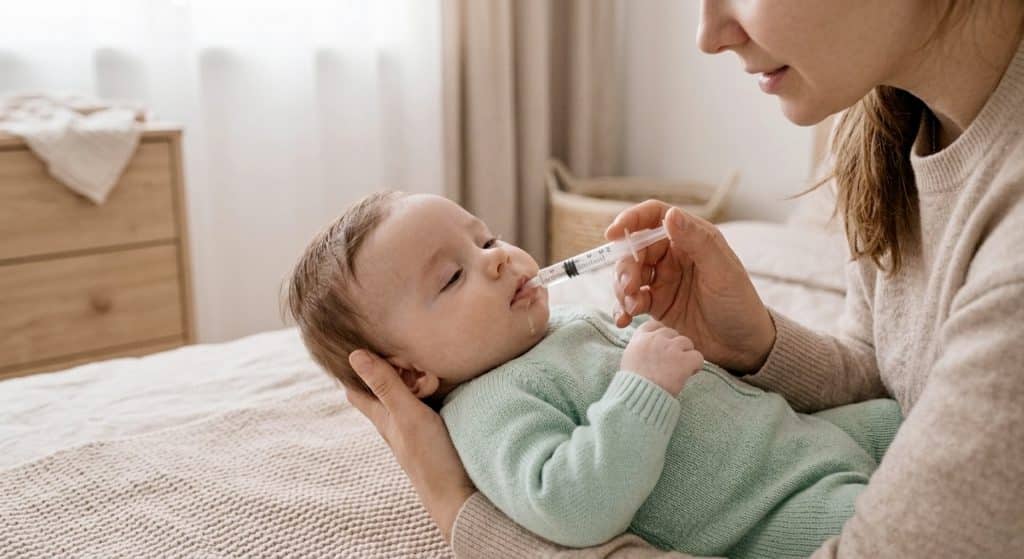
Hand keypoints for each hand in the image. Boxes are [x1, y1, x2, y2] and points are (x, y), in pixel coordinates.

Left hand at [346, 349, 475, 542]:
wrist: (460, 494)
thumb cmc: (430, 457)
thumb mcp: (407, 415)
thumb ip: (385, 386)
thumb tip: (354, 355)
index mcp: (382, 417)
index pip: (357, 389)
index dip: (358, 367)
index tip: (370, 346)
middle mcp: (395, 420)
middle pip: (385, 386)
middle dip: (393, 367)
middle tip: (411, 356)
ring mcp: (416, 426)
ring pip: (408, 393)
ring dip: (415, 377)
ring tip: (429, 367)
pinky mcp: (436, 429)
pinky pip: (428, 401)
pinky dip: (431, 388)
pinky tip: (444, 381)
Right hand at [607, 200, 775, 372]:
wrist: (742, 347)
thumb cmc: (739, 304)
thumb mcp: (722, 271)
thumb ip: (697, 241)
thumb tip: (671, 214)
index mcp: (690, 238)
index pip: (654, 217)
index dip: (631, 220)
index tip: (613, 233)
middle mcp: (672, 255)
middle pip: (634, 249)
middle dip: (625, 266)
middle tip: (630, 287)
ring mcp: (662, 280)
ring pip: (628, 274)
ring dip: (622, 288)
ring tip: (633, 307)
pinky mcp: (655, 304)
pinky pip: (629, 300)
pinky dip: (622, 308)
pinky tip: (623, 320)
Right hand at [621, 319, 703, 396]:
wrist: (639, 398)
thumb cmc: (633, 385)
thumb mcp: (630, 360)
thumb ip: (640, 349)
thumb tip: (648, 349)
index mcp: (640, 338)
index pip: (654, 325)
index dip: (662, 336)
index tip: (663, 348)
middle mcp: (655, 339)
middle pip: (672, 332)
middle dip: (674, 346)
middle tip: (671, 363)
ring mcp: (670, 348)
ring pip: (686, 342)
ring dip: (685, 355)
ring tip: (679, 370)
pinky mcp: (684, 360)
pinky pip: (698, 357)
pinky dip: (695, 366)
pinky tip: (689, 374)